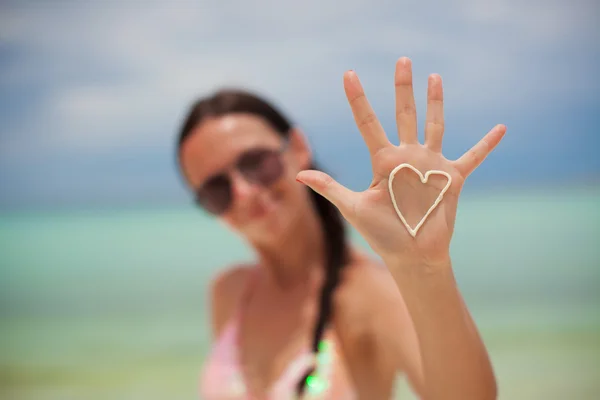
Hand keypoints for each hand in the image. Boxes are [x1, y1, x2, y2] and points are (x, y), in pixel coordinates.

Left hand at [297, 57, 505, 266]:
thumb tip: (298, 175)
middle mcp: (406, 156)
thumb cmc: (381, 233)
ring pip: (433, 125)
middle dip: (403, 88)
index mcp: (382, 160)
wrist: (411, 255)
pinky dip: (487, 144)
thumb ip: (329, 188)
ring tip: (434, 77)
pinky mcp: (452, 178)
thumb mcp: (353, 207)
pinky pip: (473, 157)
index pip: (367, 122)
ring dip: (436, 102)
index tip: (348, 74)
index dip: (358, 98)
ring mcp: (430, 165)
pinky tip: (501, 128)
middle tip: (402, 61)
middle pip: (404, 114)